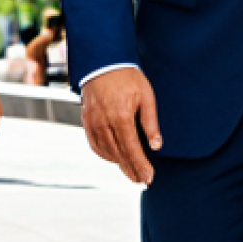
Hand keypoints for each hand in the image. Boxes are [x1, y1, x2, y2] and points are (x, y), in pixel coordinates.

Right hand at [81, 67, 161, 183]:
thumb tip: (157, 146)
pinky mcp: (86, 119)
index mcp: (121, 116)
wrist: (103, 60)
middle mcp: (104, 121)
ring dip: (118, 163)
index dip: (140, 166)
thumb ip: (150, 123)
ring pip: (105, 151)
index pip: (132, 149)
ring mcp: (92, 121)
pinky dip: (104, 154)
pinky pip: (94, 143)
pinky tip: (114, 157)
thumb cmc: (127, 77)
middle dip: (131, 169)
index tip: (149, 178)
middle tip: (141, 180)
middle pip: (118, 154)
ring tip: (130, 171)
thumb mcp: (146, 96)